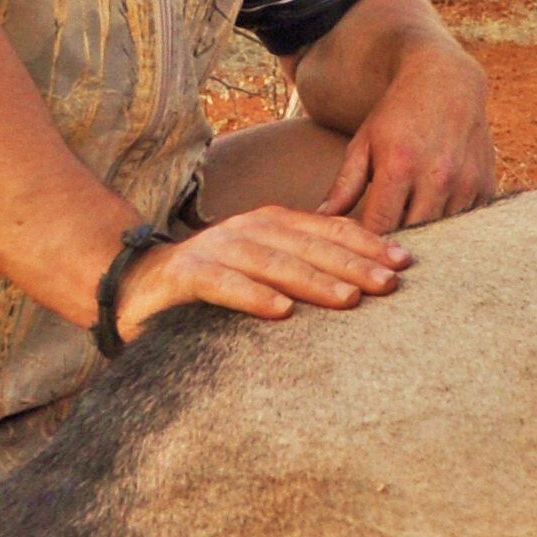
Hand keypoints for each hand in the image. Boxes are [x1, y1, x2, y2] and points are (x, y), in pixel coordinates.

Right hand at [114, 205, 411, 337]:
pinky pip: (222, 284)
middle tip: (390, 284)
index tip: (404, 262)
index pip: (327, 229)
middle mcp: (246, 230)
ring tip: (348, 299)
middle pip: (307, 244)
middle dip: (352, 262)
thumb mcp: (264, 274)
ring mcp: (214, 249)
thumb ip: (304, 272)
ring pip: (271, 261)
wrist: (132, 288)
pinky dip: (252, 295)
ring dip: (312, 279)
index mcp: (271, 225)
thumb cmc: (212, 286)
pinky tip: (281, 312)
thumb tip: (366, 285)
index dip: (366, 242)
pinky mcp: (184, 275)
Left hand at [316, 35, 498, 233]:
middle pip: (412, 236)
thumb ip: (344, 185)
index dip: (367, 243)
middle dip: (395, 245)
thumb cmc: (398, 114)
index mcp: (399, 166)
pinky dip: (451, 226)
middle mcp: (437, 177)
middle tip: (381, 251)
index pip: (379, 227)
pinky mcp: (486, 186)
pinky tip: (438, 217)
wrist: (447, 81)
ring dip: (426, 238)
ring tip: (409, 238)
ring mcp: (466, 182)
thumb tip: (321, 220)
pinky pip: (466, 222)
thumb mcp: (364, 143)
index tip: (359, 249)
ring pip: (442, 235)